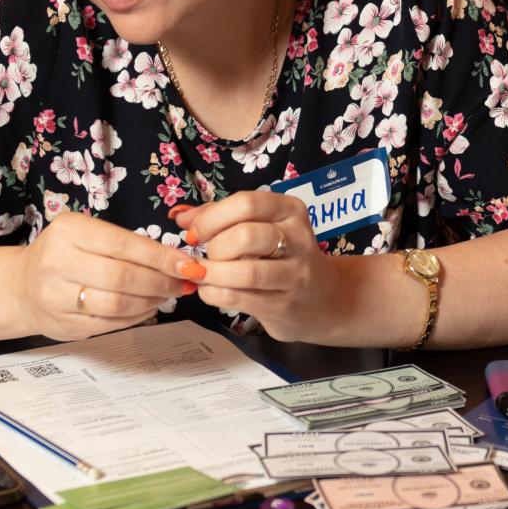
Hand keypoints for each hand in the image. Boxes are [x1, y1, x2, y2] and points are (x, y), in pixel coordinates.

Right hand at [17, 212, 187, 340]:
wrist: (19, 286)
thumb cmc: (63, 255)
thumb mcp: (86, 234)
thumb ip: (124, 243)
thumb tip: (175, 260)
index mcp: (67, 231)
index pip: (122, 244)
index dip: (160, 257)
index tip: (187, 264)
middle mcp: (57, 263)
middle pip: (122, 277)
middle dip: (161, 282)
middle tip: (183, 283)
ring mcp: (56, 298)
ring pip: (117, 304)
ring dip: (152, 301)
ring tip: (167, 294)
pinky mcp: (62, 325)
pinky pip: (109, 323)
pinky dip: (136, 316)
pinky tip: (148, 307)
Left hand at [172, 194, 333, 342]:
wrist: (326, 299)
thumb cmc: (284, 257)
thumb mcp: (263, 227)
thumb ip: (222, 217)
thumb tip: (182, 217)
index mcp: (289, 211)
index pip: (247, 203)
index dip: (212, 218)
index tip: (195, 232)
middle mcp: (297, 239)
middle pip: (245, 235)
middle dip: (214, 247)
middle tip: (206, 256)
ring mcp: (294, 274)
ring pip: (245, 271)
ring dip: (212, 274)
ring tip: (202, 274)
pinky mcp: (284, 304)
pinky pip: (240, 297)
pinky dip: (215, 294)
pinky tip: (210, 290)